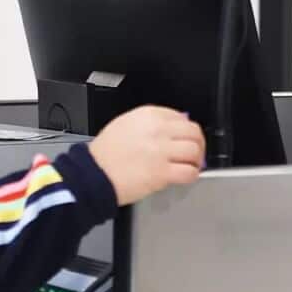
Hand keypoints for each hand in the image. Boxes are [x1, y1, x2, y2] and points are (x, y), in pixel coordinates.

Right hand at [88, 106, 205, 205]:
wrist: (93, 174)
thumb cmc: (105, 153)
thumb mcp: (125, 123)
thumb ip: (150, 123)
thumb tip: (171, 128)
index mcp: (149, 115)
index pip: (181, 117)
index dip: (186, 130)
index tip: (185, 138)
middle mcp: (158, 130)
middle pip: (193, 132)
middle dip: (198, 143)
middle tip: (195, 152)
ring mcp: (162, 152)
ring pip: (194, 151)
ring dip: (196, 159)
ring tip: (191, 165)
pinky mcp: (162, 173)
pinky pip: (189, 172)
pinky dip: (192, 175)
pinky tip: (186, 176)